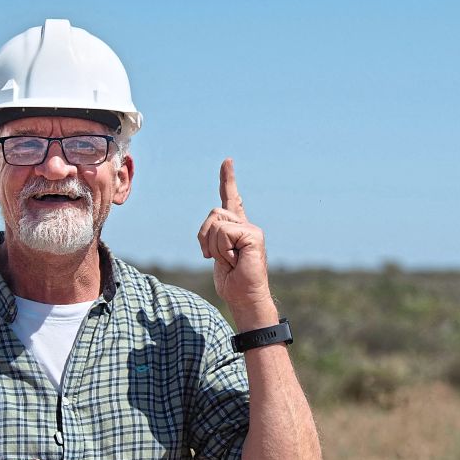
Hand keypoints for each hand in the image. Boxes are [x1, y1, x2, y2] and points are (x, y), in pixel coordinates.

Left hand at [197, 158, 273, 311]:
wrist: (245, 297)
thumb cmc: (231, 281)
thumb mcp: (215, 254)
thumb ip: (213, 237)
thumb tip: (212, 228)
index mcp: (236, 228)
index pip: (231, 198)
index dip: (228, 179)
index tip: (227, 161)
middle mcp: (246, 225)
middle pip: (213, 214)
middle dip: (205, 237)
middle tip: (217, 258)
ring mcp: (252, 229)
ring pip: (216, 224)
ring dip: (214, 247)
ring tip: (230, 260)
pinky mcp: (254, 236)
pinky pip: (224, 233)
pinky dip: (223, 250)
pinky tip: (235, 259)